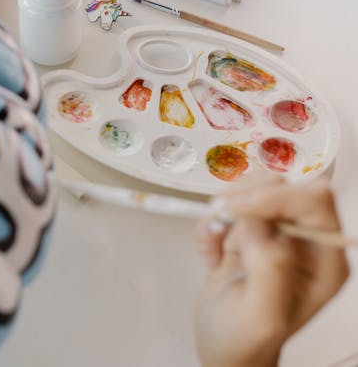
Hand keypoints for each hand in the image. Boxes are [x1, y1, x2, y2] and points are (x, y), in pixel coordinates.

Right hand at [194, 175, 348, 366]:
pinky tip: (209, 254)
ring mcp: (275, 234)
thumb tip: (260, 226)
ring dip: (223, 210)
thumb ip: (270, 269)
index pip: (315, 200)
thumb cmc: (245, 342)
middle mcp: (305, 241)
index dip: (276, 197)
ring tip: (213, 243)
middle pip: (284, 186)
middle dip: (246, 197)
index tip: (237, 211)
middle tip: (220, 220)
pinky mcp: (247, 233)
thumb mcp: (262, 316)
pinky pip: (227, 208)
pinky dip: (209, 224)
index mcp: (325, 259)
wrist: (223, 349)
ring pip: (253, 189)